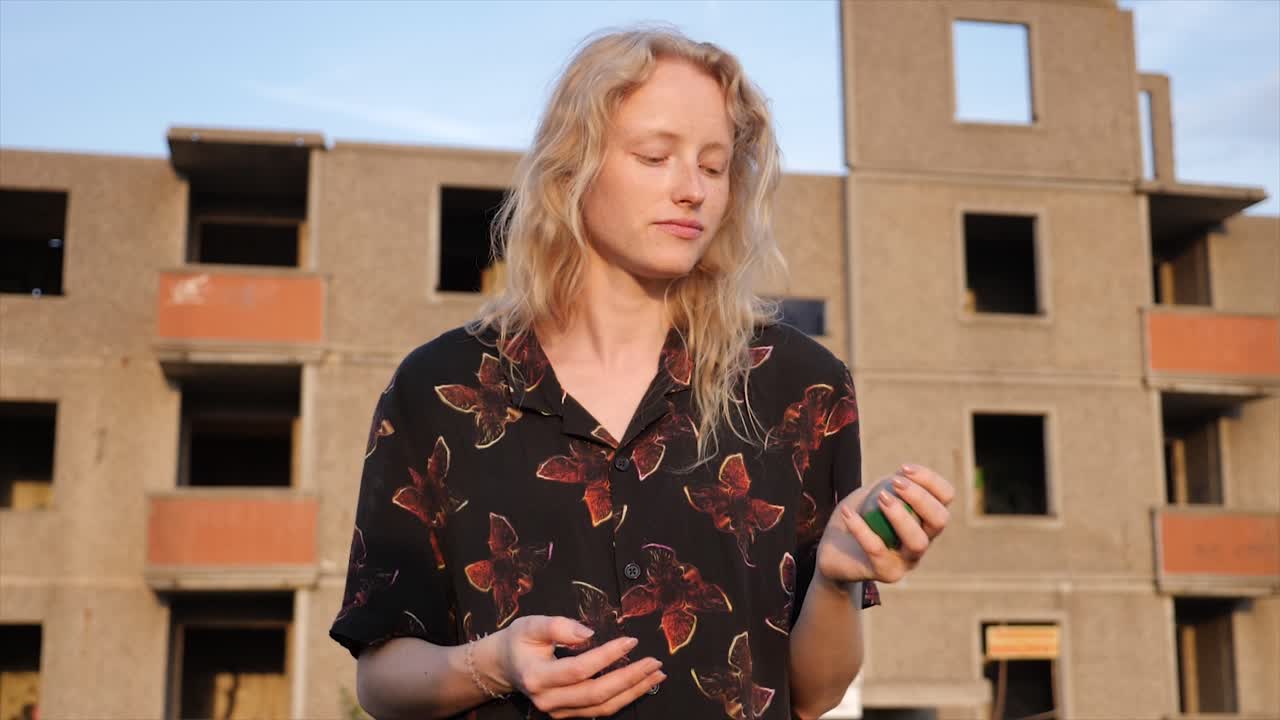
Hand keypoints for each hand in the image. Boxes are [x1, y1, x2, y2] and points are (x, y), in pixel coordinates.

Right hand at [488, 615, 665, 717]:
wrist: (505, 666)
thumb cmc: (519, 642)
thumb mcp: (531, 625)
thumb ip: (558, 626)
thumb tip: (589, 633)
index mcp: (537, 677)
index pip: (579, 669)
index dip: (607, 656)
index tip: (631, 641)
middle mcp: (548, 700)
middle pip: (596, 694)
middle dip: (630, 679)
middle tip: (654, 662)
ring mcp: (558, 712)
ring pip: (602, 707)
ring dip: (633, 692)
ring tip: (656, 674)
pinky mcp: (568, 715)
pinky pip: (600, 710)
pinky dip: (623, 698)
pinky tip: (640, 684)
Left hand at [816, 464, 953, 586]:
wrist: (835, 551)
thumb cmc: (860, 517)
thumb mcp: (874, 493)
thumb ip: (890, 484)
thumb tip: (903, 474)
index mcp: (926, 517)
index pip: (945, 496)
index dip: (929, 479)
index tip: (903, 468)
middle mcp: (924, 539)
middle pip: (940, 519)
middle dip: (919, 497)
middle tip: (894, 483)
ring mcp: (907, 560)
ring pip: (918, 541)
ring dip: (900, 515)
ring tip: (881, 498)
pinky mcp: (887, 573)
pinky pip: (878, 550)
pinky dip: (862, 528)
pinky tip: (847, 513)